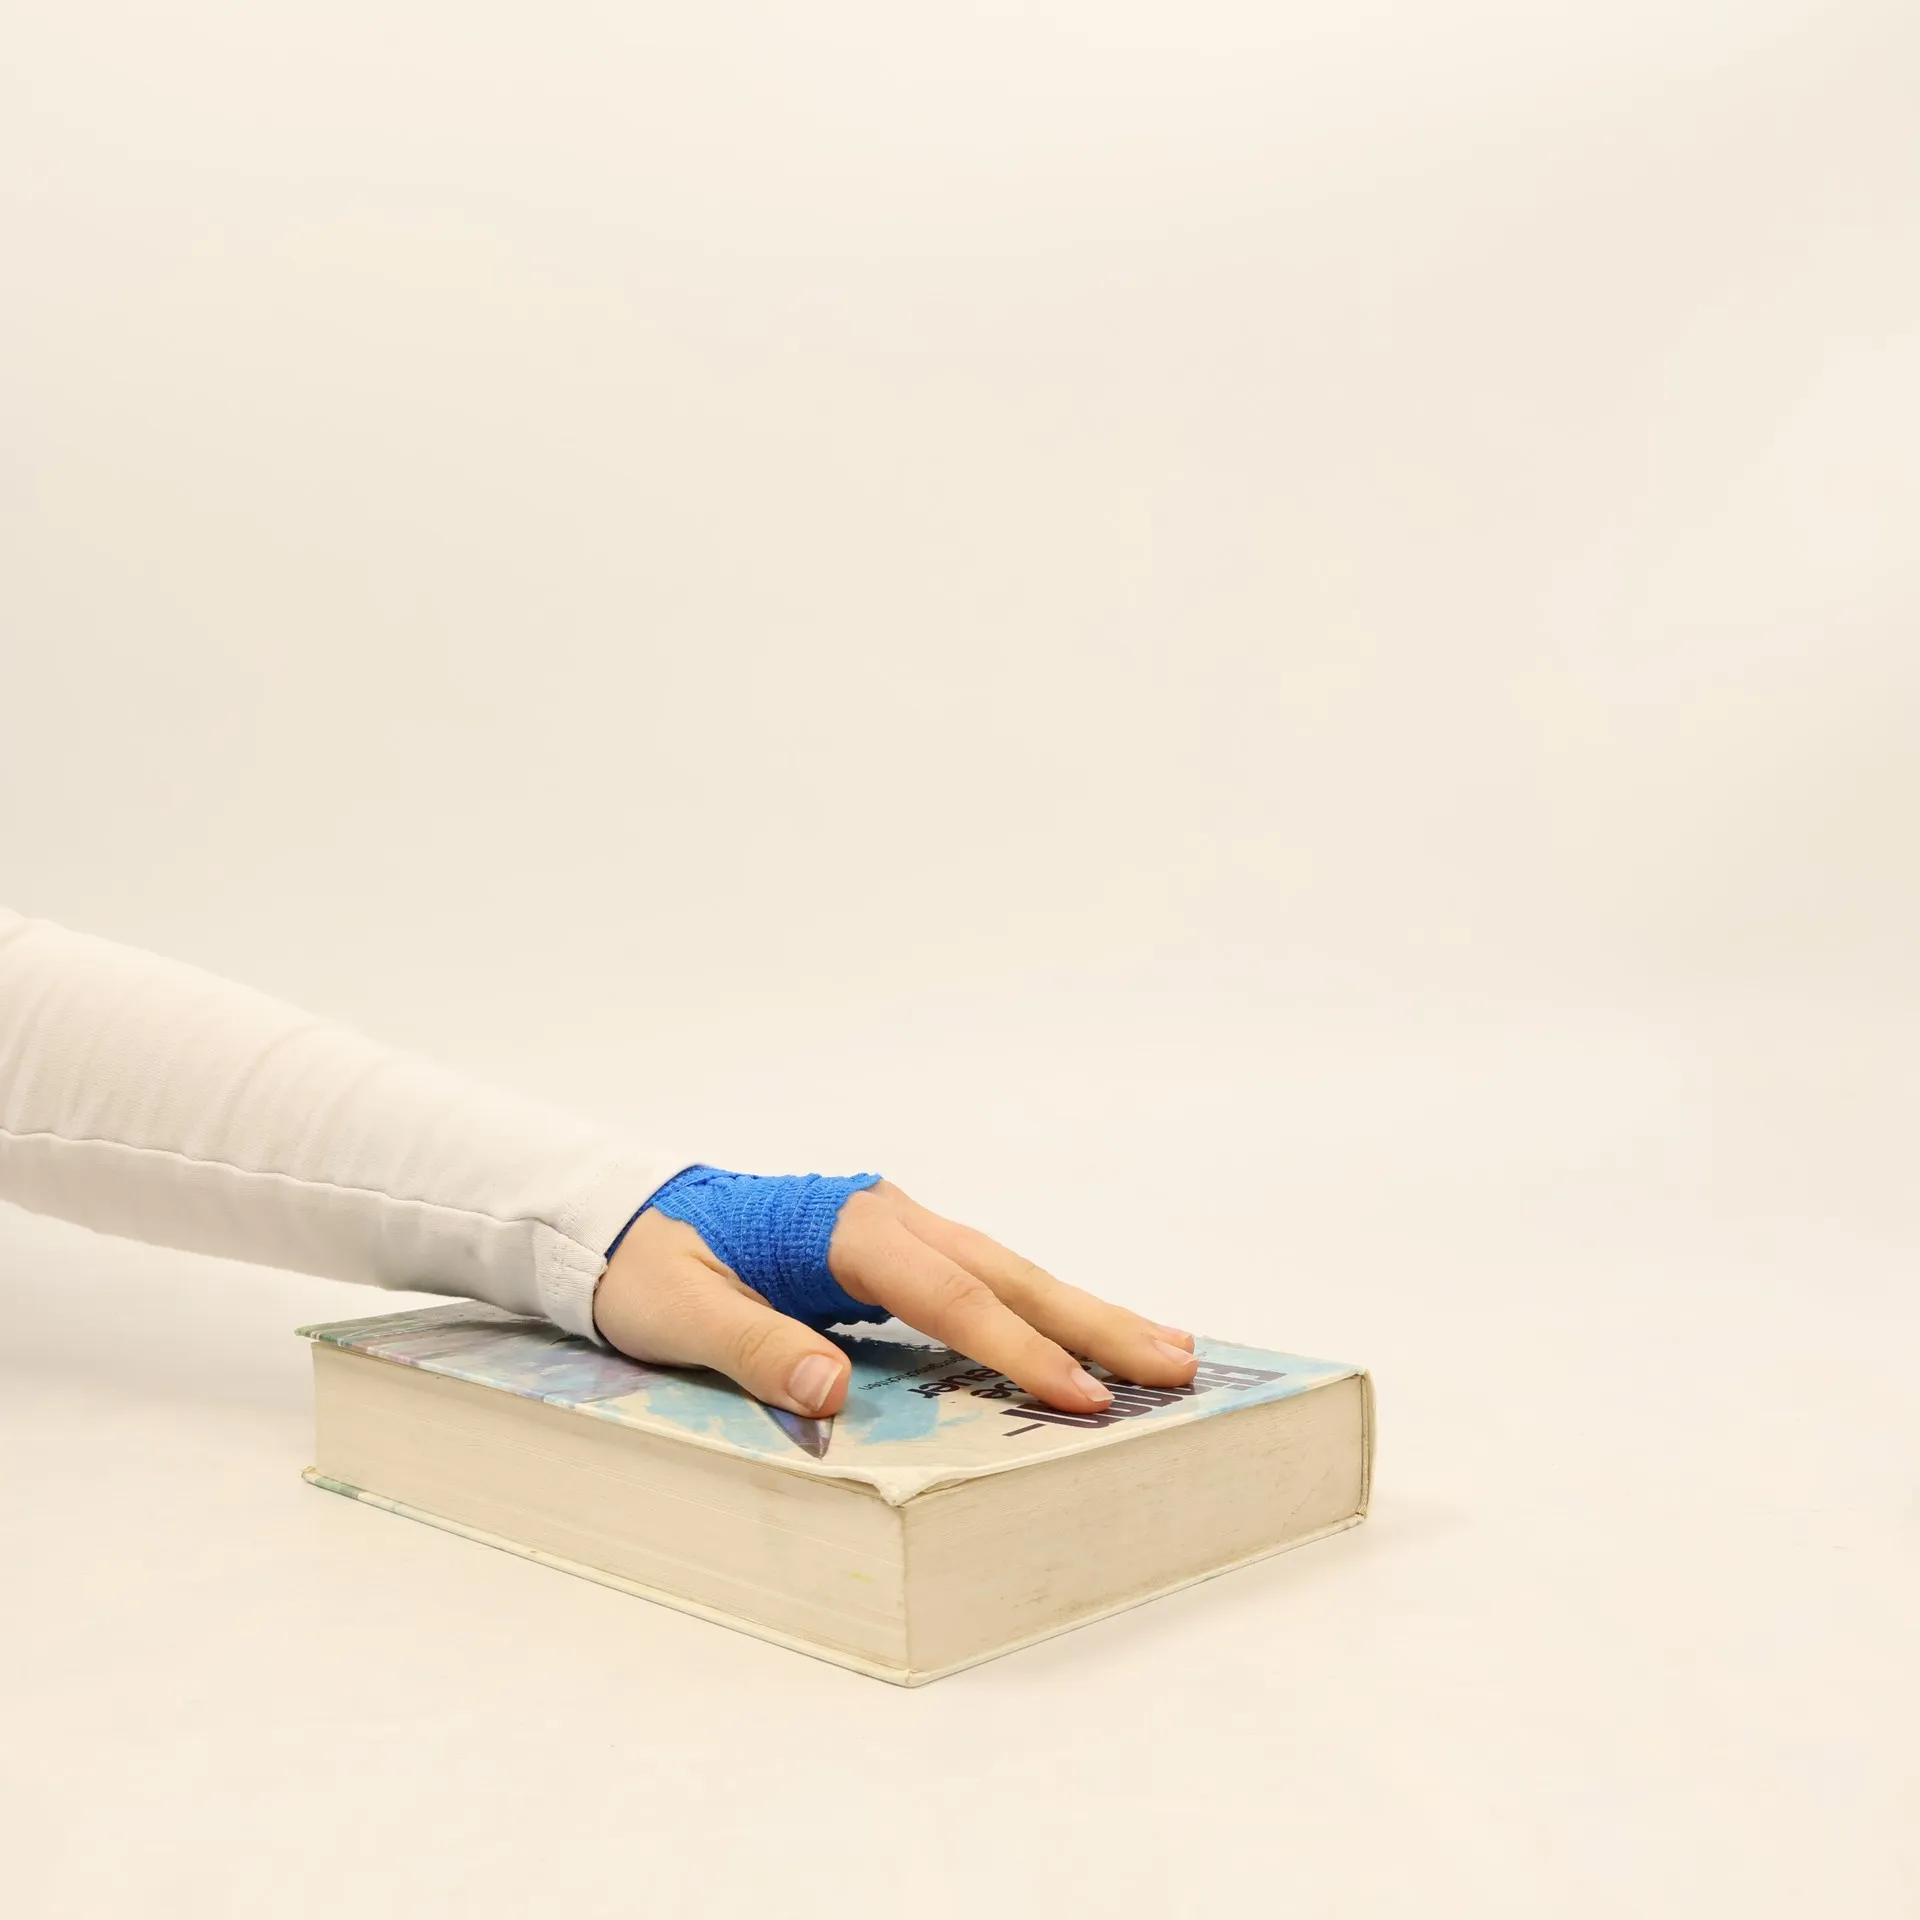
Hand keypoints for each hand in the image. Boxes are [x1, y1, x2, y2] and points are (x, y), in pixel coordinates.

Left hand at [591, 1179, 1196, 1418]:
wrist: (627, 1217)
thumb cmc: (651, 1266)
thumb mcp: (680, 1311)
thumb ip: (754, 1347)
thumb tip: (832, 1392)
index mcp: (846, 1228)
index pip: (950, 1294)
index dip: (1017, 1348)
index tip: (1080, 1395)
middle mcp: (886, 1216)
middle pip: (1007, 1271)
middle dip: (1093, 1320)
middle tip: (1178, 1363)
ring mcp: (895, 1226)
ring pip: (1007, 1269)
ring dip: (1082, 1310)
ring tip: (1165, 1347)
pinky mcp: (893, 1247)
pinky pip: (982, 1277)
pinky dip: (1039, 1306)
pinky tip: (1078, 1332)